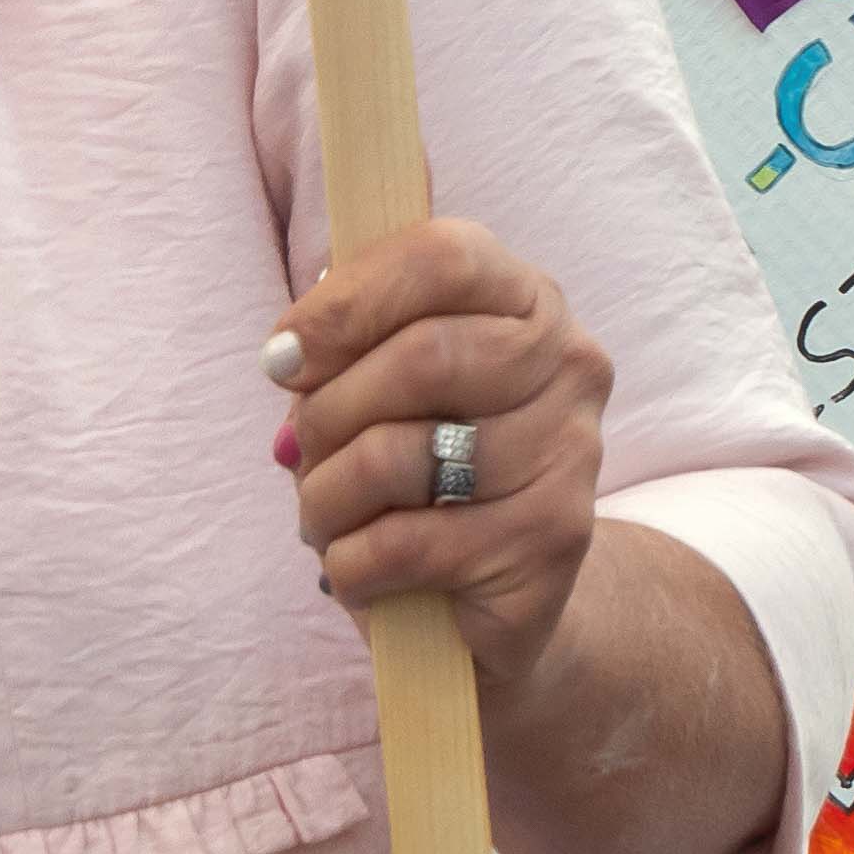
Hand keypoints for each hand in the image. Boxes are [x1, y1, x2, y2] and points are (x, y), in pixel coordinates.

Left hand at [266, 216, 610, 693]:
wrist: (494, 597)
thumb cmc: (417, 471)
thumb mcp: (374, 392)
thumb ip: (342, 349)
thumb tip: (292, 352)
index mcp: (527, 300)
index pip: (444, 256)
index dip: (347, 303)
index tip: (283, 358)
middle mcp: (570, 366)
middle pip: (421, 356)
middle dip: (327, 412)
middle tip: (301, 450)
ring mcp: (570, 455)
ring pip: (397, 457)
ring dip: (325, 497)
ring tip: (326, 517)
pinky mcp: (550, 544)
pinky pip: (403, 545)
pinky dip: (349, 563)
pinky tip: (359, 569)